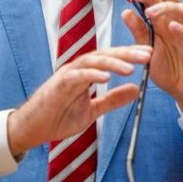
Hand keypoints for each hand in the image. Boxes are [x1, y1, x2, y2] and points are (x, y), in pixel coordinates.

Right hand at [6, 45, 150, 156]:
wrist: (32, 128)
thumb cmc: (58, 117)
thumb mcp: (92, 110)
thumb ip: (112, 99)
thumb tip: (135, 90)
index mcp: (87, 72)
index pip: (112, 58)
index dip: (130, 55)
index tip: (150, 54)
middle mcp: (78, 69)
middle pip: (105, 55)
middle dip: (127, 53)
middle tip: (148, 53)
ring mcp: (68, 75)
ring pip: (92, 61)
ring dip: (112, 62)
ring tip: (131, 67)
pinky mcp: (58, 85)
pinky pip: (77, 76)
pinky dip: (91, 75)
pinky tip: (106, 77)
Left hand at [117, 0, 182, 115]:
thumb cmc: (168, 69)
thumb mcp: (146, 50)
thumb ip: (138, 32)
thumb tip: (125, 11)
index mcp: (161, 20)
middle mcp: (175, 22)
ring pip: (181, 10)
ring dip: (165, 8)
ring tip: (150, 13)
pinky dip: (182, 30)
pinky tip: (173, 26)